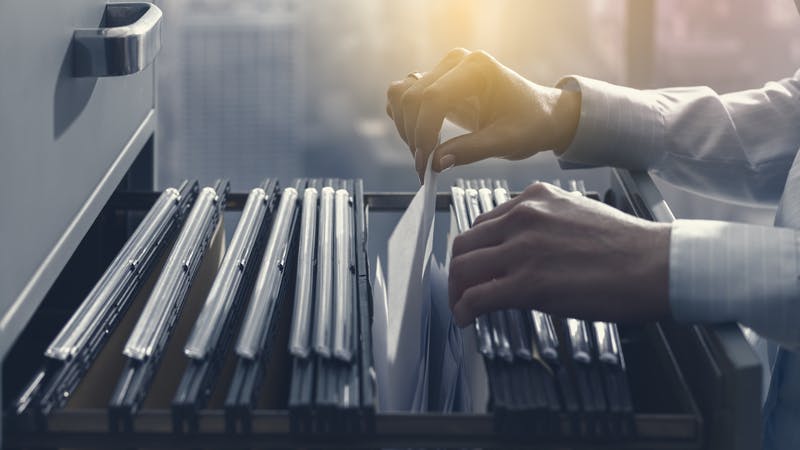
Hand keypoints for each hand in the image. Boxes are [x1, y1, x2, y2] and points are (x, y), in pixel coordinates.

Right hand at [386, 48, 580, 181]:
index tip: (426, 164)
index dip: (423, 133)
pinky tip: (422, 142)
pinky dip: (405, 121)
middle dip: (413, 136)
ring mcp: (444, 70)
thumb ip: (470, 151)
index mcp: (477, 68)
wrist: (541, 115)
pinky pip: (404, 97)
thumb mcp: (506, 142)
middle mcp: (457, 62)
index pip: (433, 97)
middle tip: (424, 166)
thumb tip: (435, 163)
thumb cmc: (530, 124)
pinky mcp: (436, 83)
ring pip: (401, 95)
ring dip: (405, 128)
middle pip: (412, 97)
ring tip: (424, 154)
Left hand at [448, 182, 670, 326]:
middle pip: (466, 243)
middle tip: (462, 288)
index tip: (477, 264)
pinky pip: (477, 297)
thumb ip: (546, 224)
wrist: (655, 265)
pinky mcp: (527, 283)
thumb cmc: (628, 246)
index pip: (485, 222)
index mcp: (535, 199)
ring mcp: (522, 249)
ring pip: (464, 268)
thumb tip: (528, 247)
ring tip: (462, 306)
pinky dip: (464, 310)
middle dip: (459, 269)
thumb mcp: (578, 214)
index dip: (476, 248)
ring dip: (456, 291)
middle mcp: (523, 217)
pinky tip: (467, 319)